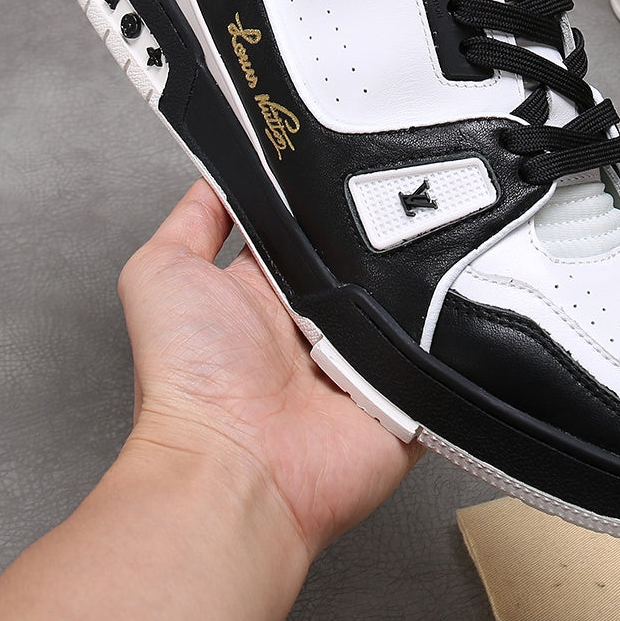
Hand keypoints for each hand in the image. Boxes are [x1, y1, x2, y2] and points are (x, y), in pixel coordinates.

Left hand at [117, 180, 419, 560]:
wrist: (236, 470)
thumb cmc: (189, 382)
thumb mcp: (161, 275)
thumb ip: (192, 221)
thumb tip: (219, 176)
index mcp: (272, 292)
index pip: (315, 225)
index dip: (330, 193)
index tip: (353, 149)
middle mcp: (323, 321)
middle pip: (372, 252)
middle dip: (388, 224)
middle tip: (405, 189)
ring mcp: (369, 356)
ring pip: (417, 291)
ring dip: (424, 269)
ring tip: (434, 237)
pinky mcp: (409, 389)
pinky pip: (449, 345)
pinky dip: (455, 322)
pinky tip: (458, 289)